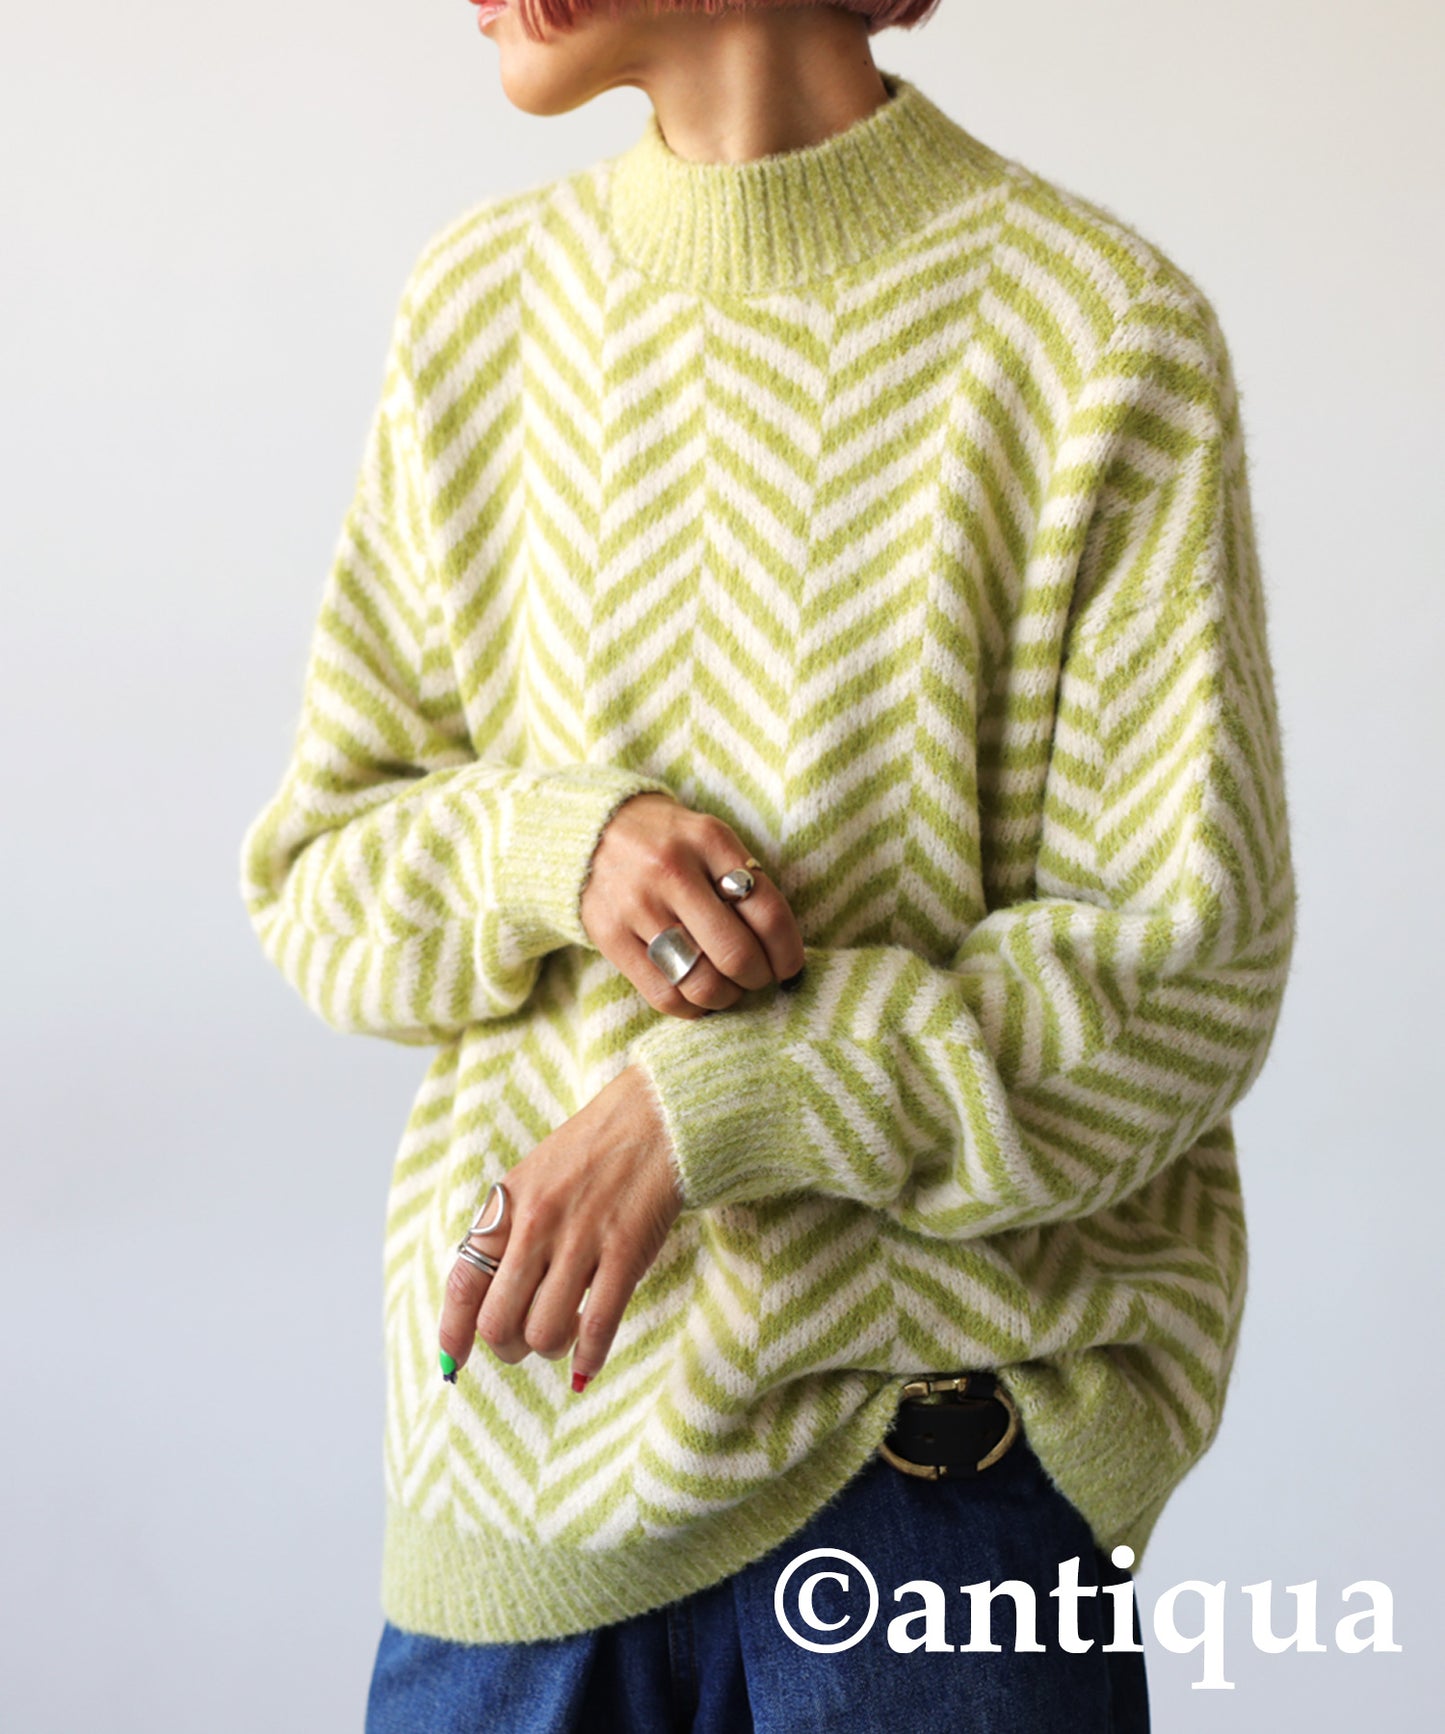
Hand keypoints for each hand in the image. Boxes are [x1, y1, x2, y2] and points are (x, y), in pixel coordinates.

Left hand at [438, 1063, 683, 1392]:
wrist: (653, 1118)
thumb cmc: (591, 1151)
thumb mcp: (531, 1180)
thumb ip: (508, 1230)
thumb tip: (489, 1294)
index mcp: (507, 1208)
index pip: (463, 1284)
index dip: (454, 1334)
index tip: (454, 1364)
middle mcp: (535, 1227)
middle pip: (498, 1322)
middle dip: (509, 1347)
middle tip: (526, 1341)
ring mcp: (580, 1241)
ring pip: (545, 1332)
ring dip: (551, 1348)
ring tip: (565, 1334)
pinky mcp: (624, 1253)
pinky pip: (597, 1326)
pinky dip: (589, 1357)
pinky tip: (589, 1362)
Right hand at [581, 792, 805, 1017]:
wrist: (593, 830)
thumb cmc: (671, 843)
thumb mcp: (711, 840)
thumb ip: (746, 884)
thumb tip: (781, 953)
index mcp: (709, 841)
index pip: (768, 912)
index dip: (788, 952)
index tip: (788, 965)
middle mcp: (672, 871)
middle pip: (736, 953)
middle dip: (758, 977)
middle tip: (757, 976)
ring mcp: (637, 905)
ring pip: (701, 982)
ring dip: (726, 997)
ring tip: (727, 987)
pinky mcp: (608, 935)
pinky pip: (663, 995)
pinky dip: (691, 1008)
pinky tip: (696, 996)